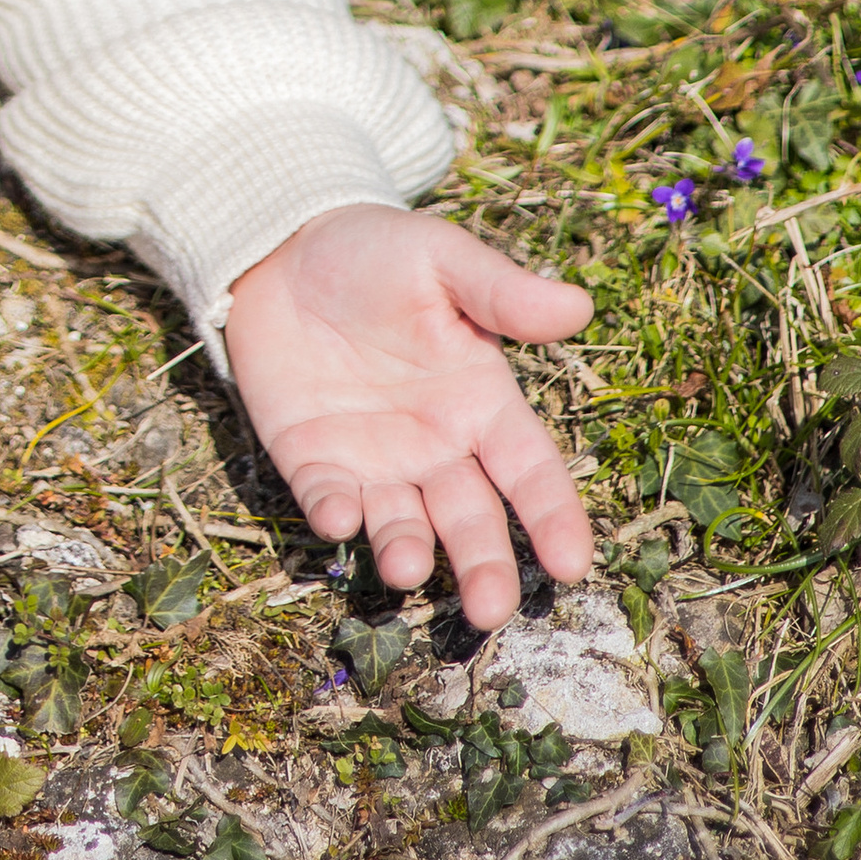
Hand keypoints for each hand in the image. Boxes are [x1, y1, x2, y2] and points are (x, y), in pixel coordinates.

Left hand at [223, 202, 593, 629]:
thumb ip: (500, 291)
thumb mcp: (439, 258)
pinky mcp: (313, 463)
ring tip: (408, 570)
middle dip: (484, 568)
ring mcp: (374, 461)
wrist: (281, 246)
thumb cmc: (374, 251)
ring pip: (403, 526)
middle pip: (471, 520)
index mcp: (479, 399)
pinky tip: (337, 515)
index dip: (553, 516)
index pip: (529, 469)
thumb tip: (579, 306)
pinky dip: (334, 515)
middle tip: (491, 613)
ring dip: (408, 554)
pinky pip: (328, 501)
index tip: (573, 566)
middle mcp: (435, 445)